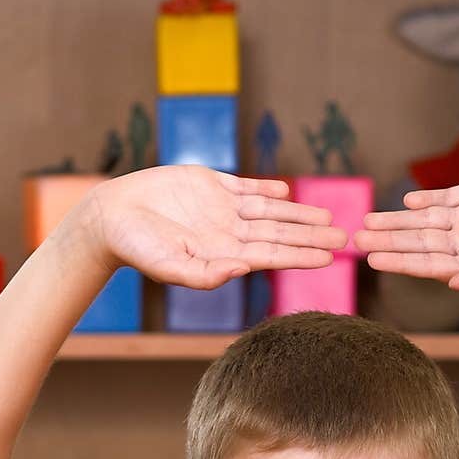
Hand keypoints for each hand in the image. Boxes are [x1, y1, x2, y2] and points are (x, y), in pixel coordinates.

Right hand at [82, 165, 346, 288]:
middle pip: (279, 234)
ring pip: (269, 211)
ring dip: (298, 214)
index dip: (301, 255)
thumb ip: (205, 274)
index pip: (272, 256)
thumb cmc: (137, 249)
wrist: (111, 217)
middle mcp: (228, 234)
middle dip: (312, 236)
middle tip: (347, 239)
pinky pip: (244, 187)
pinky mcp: (208, 185)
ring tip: (328, 218)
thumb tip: (241, 270)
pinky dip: (266, 189)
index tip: (330, 258)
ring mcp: (220, 209)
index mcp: (223, 254)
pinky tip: (287, 193)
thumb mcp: (170, 267)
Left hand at [354, 177, 458, 295]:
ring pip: (425, 219)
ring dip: (397, 220)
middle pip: (418, 241)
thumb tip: (456, 285)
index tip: (373, 260)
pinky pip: (447, 197)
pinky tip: (407, 200)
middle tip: (356, 237)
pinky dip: (426, 197)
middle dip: (387, 239)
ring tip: (368, 219)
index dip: (399, 261)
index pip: (426, 265)